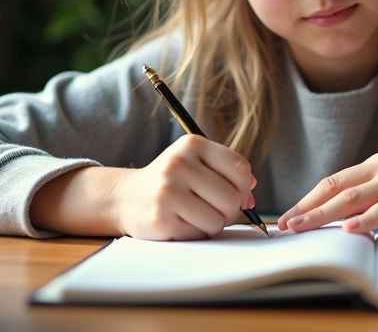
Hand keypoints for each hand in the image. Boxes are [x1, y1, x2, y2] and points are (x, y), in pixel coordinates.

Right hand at [113, 134, 256, 239]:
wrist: (127, 197)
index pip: (240, 168)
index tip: (236, 194)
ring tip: (196, 215)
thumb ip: (227, 173)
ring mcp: (168, 191)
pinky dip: (197, 233)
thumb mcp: (196, 164)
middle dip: (230, 210)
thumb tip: (251, 197)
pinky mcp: (161, 218)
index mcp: (193, 144)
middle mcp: (178, 164)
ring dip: (214, 224)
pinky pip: (199, 233)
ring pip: (218, 219)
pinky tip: (181, 222)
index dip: (245, 187)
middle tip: (215, 209)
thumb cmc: (171, 182)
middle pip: (232, 197)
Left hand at [276, 152, 377, 234]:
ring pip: (352, 198)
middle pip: (336, 188)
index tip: (288, 216)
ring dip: (323, 215)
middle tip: (285, 224)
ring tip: (302, 227)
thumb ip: (371, 200)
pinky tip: (350, 230)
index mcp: (377, 164)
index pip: (333, 181)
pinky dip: (366, 221)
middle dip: (307, 208)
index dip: (308, 199)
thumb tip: (338, 221)